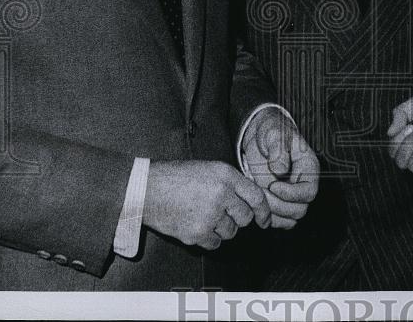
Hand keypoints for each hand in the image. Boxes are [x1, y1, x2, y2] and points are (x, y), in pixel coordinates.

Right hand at [143, 160, 269, 249]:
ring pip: (230, 232)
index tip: (264, 220)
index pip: (256, 197)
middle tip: (220, 212)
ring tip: (202, 215)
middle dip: (237, 218)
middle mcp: (221, 194)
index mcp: (226, 175)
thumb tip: (251, 201)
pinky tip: (196, 224)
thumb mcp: (209, 169)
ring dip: (221, 228)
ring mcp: (210, 214)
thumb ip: (231, 183)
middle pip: (245, 218)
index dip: (264, 212)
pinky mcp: (198, 232)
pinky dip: (208, 238)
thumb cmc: (176, 178)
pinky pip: (215, 243)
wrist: (147, 190)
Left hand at [241, 107, 319, 228]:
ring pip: (290, 219)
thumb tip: (280, 169)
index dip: (291, 194)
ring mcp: (292, 196)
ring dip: (272, 213)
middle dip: (278, 205)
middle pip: (299, 210)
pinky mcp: (280, 202)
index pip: (309, 192)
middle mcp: (303, 185)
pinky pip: (280, 221)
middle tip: (261, 191)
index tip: (273, 185)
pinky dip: (268, 218)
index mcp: (309, 168)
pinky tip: (257, 204)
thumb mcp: (274, 134)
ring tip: (257, 196)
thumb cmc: (271, 132)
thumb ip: (278, 150)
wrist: (259, 138)